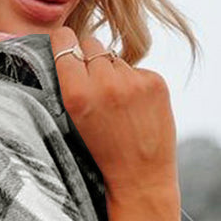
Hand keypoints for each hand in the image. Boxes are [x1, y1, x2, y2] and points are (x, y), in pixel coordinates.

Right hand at [48, 29, 183, 220]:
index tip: (66, 47)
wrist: (140, 179)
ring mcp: (133, 81)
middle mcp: (105, 82)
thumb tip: (70, 47)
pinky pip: (137, 70)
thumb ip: (70, 83)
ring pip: (115, 58)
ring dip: (114, 73)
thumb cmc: (102, 155)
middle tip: (94, 85)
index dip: (65, 43)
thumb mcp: (74, 121)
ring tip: (118, 106)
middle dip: (90, 58)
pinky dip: (135, 84)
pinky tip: (136, 110)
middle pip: (91, 43)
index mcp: (76, 94)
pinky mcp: (155, 82)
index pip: (65, 41)